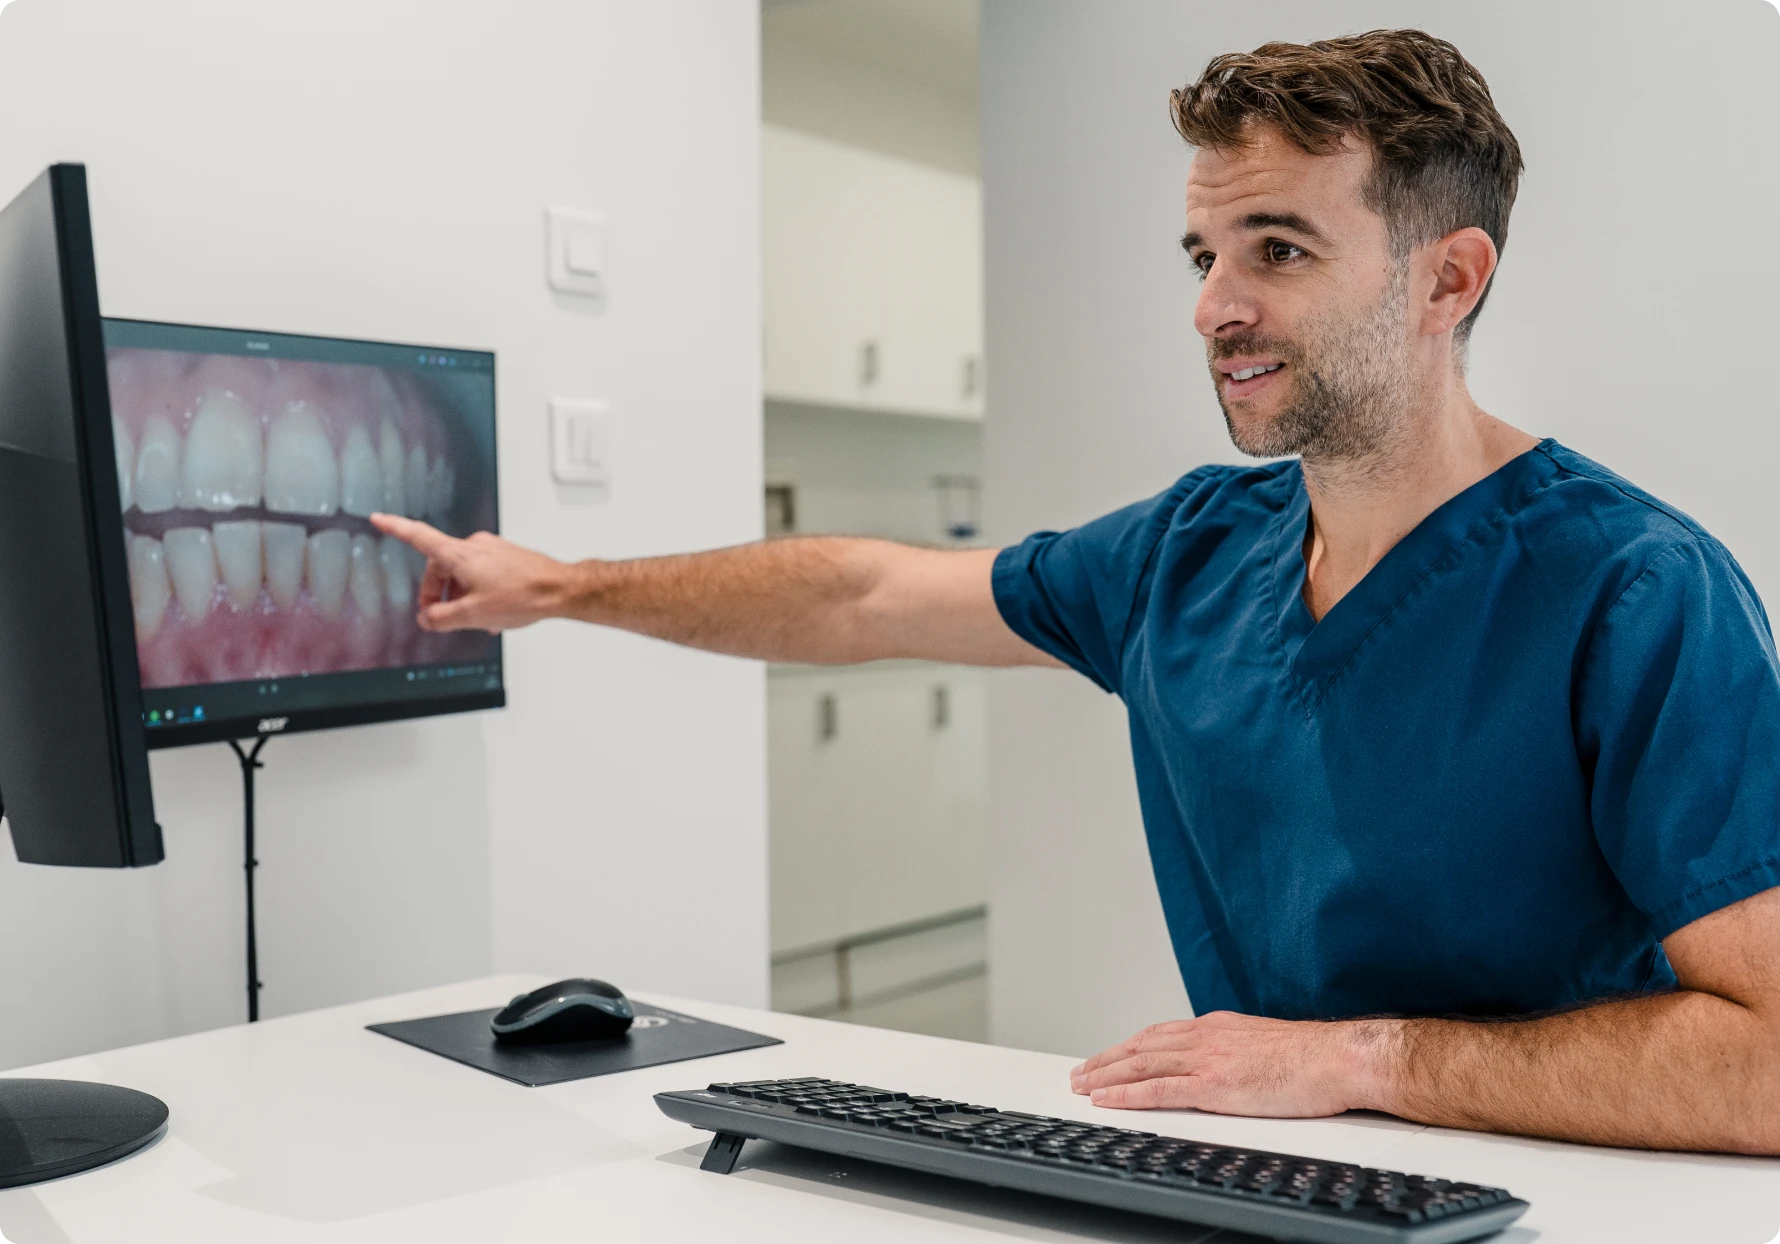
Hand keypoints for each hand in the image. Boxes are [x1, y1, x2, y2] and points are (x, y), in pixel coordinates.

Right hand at [370, 513, 573, 631]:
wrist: (560, 589)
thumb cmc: (523, 595)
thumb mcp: (473, 615)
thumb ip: (442, 618)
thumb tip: (426, 618)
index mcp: (460, 555)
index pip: (419, 537)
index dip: (396, 528)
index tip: (378, 518)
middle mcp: (475, 546)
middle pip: (440, 567)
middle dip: (438, 592)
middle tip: (442, 616)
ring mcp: (492, 550)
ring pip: (462, 573)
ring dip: (461, 596)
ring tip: (475, 620)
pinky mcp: (506, 557)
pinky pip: (481, 574)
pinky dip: (478, 592)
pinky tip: (490, 613)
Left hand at [1069, 1011, 1389, 1117]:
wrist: (1339, 1058)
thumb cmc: (1314, 1058)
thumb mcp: (1266, 1044)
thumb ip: (1238, 1051)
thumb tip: (1229, 1065)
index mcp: (1219, 1027)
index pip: (1160, 1034)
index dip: (1130, 1046)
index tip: (1110, 1056)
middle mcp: (1206, 1037)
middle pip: (1141, 1046)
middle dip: (1107, 1059)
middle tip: (1080, 1072)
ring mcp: (1208, 1059)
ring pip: (1141, 1064)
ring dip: (1106, 1075)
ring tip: (1081, 1084)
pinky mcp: (1214, 1084)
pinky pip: (1159, 1089)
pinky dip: (1127, 1094)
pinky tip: (1107, 1099)